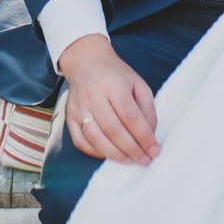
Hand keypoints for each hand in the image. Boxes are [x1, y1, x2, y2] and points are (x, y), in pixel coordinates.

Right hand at [59, 35, 159, 164]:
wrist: (86, 61)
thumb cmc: (116, 75)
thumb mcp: (138, 84)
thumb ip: (147, 109)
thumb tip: (150, 135)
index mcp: (114, 85)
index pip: (131, 117)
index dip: (144, 137)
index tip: (155, 151)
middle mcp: (93, 96)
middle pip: (114, 130)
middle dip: (132, 149)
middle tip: (145, 160)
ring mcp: (79, 107)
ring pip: (96, 138)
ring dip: (115, 154)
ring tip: (130, 161)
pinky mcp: (69, 116)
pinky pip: (80, 141)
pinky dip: (95, 152)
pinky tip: (109, 155)